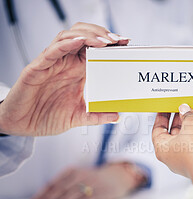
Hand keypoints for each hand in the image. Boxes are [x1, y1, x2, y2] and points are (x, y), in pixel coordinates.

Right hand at [0, 22, 129, 135]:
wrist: (22, 125)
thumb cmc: (46, 116)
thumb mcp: (78, 117)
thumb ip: (96, 116)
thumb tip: (117, 116)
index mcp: (77, 71)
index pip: (95, 49)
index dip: (110, 44)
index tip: (125, 44)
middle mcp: (66, 63)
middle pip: (84, 37)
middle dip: (102, 34)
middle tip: (118, 40)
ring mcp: (52, 64)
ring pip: (69, 37)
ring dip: (88, 36)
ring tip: (104, 41)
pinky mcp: (38, 68)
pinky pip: (52, 51)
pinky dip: (66, 44)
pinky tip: (79, 41)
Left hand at [30, 162, 146, 198]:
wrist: (117, 177)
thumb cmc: (92, 179)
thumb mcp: (76, 177)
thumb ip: (61, 186)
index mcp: (72, 171)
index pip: (53, 183)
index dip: (41, 194)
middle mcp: (81, 176)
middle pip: (61, 189)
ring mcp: (92, 184)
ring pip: (74, 193)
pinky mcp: (102, 192)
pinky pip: (91, 198)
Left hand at [152, 104, 192, 182]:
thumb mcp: (190, 124)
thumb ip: (187, 115)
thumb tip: (185, 110)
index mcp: (164, 148)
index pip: (158, 130)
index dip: (162, 117)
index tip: (167, 108)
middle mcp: (176, 154)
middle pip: (178, 131)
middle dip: (185, 117)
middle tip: (188, 106)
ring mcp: (192, 156)